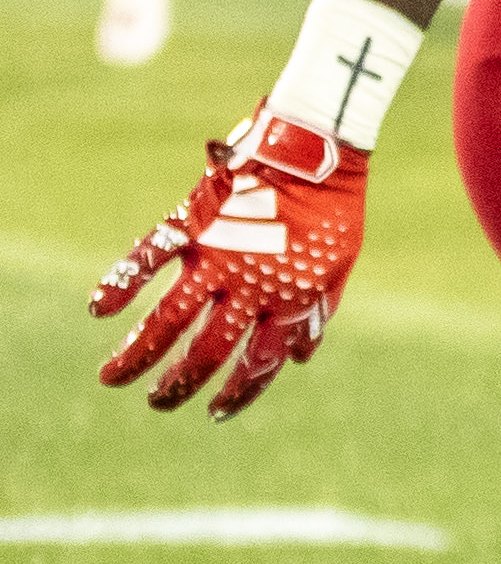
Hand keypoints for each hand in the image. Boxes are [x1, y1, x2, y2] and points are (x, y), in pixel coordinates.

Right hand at [89, 115, 369, 417]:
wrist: (319, 151)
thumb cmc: (333, 209)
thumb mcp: (337, 267)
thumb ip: (315, 313)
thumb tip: (298, 359)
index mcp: (288, 302)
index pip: (256, 363)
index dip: (238, 392)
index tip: (216, 412)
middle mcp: (249, 289)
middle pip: (206, 352)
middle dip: (178, 384)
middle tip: (157, 404)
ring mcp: (218, 258)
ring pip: (169, 320)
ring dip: (139, 354)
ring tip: (112, 379)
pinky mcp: (194, 225)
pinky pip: (150, 258)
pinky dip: (121, 282)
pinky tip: (99, 308)